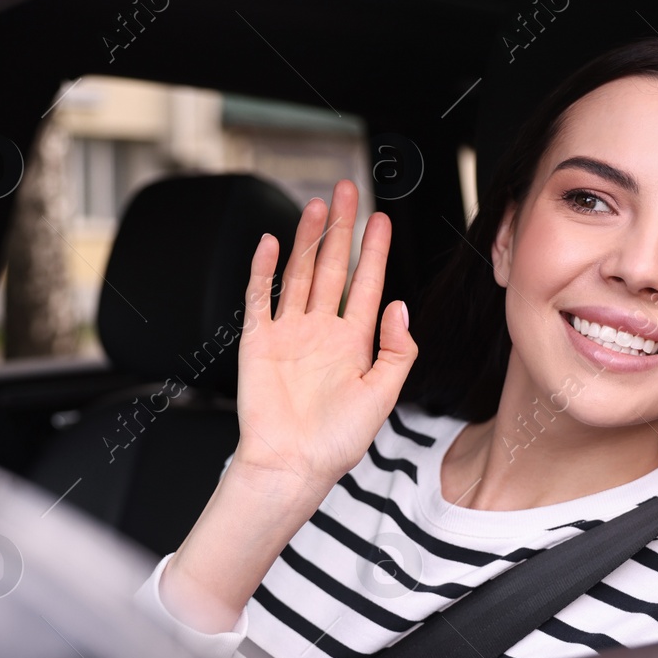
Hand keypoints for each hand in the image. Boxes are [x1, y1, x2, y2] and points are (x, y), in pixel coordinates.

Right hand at [230, 179, 417, 500]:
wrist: (290, 465)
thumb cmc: (335, 441)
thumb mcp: (382, 395)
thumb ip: (397, 350)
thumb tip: (399, 305)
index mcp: (353, 343)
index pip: (367, 285)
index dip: (375, 251)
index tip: (383, 220)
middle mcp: (321, 332)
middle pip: (332, 267)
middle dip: (341, 229)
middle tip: (347, 192)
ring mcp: (288, 333)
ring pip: (299, 273)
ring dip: (307, 239)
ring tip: (317, 206)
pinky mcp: (258, 342)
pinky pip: (260, 298)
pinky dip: (262, 269)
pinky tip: (270, 242)